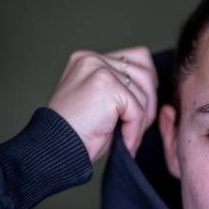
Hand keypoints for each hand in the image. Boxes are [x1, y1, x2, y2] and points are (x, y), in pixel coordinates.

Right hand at [48, 46, 157, 162]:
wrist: (54, 150)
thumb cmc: (77, 133)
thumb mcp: (100, 103)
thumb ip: (120, 88)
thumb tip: (153, 87)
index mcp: (88, 60)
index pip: (137, 58)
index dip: (146, 86)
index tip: (144, 108)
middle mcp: (92, 59)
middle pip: (145, 73)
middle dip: (148, 103)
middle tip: (138, 127)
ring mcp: (98, 69)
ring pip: (143, 93)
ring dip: (142, 121)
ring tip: (129, 137)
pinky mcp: (106, 86)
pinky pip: (137, 110)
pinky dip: (135, 130)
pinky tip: (125, 142)